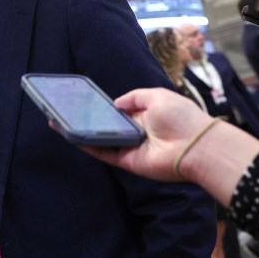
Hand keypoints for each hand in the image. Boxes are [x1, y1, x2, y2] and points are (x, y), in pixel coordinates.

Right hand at [82, 87, 212, 180]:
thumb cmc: (180, 118)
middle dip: (92, 120)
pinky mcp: (127, 161)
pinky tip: (73, 137)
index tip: (87, 103)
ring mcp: (131, 148)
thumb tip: (116, 103)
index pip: (121, 112)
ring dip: (85, 133)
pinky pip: (105, 154)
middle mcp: (138, 132)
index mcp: (147, 116)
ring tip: (63, 124)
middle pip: (110, 127)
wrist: (195, 146)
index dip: (106, 108)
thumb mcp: (158, 96)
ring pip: (103, 140)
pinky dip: (89, 147)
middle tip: (70, 112)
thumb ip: (135, 97)